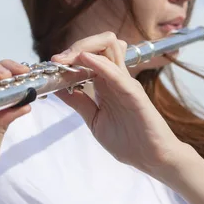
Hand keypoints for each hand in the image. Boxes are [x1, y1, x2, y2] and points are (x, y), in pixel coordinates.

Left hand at [51, 32, 188, 174]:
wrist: (152, 159)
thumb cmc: (128, 141)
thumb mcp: (94, 120)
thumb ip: (78, 102)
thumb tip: (57, 88)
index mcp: (107, 83)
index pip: (90, 55)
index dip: (69, 56)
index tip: (52, 64)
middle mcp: (117, 78)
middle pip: (99, 45)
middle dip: (75, 47)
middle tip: (58, 60)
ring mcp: (126, 83)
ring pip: (109, 48)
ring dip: (85, 49)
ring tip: (66, 58)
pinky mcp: (134, 93)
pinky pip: (115, 72)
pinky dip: (98, 63)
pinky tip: (83, 60)